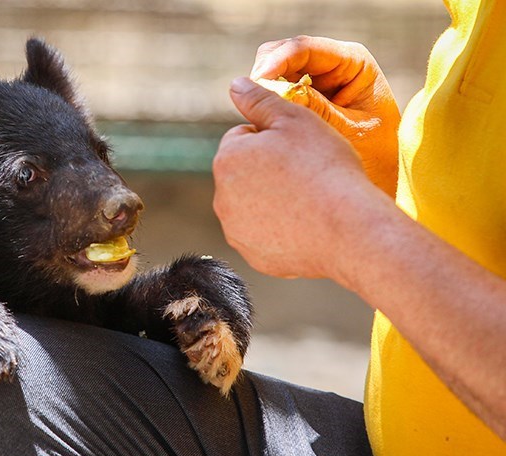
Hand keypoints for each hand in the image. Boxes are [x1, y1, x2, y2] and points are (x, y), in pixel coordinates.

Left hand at [212, 77, 391, 281]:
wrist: (348, 227)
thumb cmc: (324, 167)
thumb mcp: (294, 119)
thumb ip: (259, 100)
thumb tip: (234, 84)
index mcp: (227, 159)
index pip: (243, 138)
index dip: (273, 139)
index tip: (298, 149)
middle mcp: (221, 198)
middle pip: (245, 174)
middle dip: (268, 170)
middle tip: (306, 174)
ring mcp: (236, 231)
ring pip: (254, 205)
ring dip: (273, 200)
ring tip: (308, 200)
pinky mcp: (254, 256)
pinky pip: (266, 236)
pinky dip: (281, 230)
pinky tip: (306, 225)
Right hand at [251, 36, 399, 196]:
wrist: (385, 174)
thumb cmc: (377, 152)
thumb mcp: (346, 129)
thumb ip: (314, 109)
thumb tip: (272, 94)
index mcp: (352, 62)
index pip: (305, 48)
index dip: (277, 60)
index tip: (257, 81)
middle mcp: (330, 64)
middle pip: (282, 53)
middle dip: (264, 74)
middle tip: (251, 102)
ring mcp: (313, 81)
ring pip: (271, 73)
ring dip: (261, 91)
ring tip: (258, 118)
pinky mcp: (299, 99)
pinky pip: (272, 96)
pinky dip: (263, 106)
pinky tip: (262, 125)